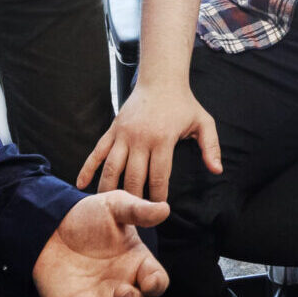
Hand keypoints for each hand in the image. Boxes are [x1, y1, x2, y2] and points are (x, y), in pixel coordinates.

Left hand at [33, 192, 171, 296]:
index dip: (156, 285)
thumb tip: (164, 209)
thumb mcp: (113, 206)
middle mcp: (121, 289)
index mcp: (137, 266)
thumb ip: (138, 210)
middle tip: (120, 291)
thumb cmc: (87, 216)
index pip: (157, 283)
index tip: (148, 281)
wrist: (50, 225)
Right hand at [77, 82, 222, 201]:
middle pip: (133, 178)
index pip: (158, 177)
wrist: (160, 79)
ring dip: (109, 190)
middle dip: (134, 200)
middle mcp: (140, 139)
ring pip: (112, 169)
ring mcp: (123, 134)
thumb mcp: (204, 122)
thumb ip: (211, 147)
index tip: (158, 212)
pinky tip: (80, 185)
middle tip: (135, 217)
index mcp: (162, 139)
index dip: (157, 198)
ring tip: (110, 209)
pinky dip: (87, 168)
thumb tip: (217, 170)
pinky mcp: (112, 130)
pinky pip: (97, 152)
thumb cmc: (183, 104)